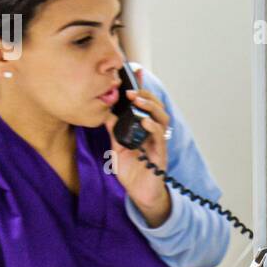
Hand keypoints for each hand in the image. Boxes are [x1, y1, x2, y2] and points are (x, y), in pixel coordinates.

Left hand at [102, 67, 173, 226]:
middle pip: (157, 107)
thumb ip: (114, 131)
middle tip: (131, 89)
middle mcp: (154, 133)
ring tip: (138, 100)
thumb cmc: (132, 171)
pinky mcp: (160, 155)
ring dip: (150, 107)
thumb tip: (105, 113)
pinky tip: (144, 122)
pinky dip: (153, 128)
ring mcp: (159, 143)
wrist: (140, 194)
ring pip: (162, 118)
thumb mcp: (117, 148)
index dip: (143, 88)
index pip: (146, 104)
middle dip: (146, 95)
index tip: (136, 73)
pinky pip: (160, 138)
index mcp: (144, 129)